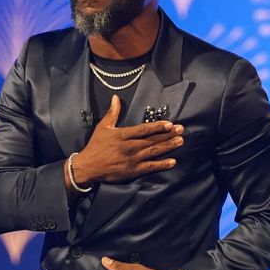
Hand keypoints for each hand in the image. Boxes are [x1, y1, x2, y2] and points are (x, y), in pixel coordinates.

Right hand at [69, 95, 183, 189]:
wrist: (88, 167)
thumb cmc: (96, 146)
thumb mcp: (103, 127)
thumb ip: (112, 113)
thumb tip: (115, 98)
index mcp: (122, 135)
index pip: (143, 130)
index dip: (157, 126)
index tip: (169, 124)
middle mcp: (129, 147)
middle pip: (152, 140)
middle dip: (168, 135)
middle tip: (181, 130)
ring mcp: (132, 160)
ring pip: (153, 152)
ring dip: (168, 147)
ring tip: (180, 141)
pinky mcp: (133, 171)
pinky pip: (150, 167)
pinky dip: (162, 165)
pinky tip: (172, 161)